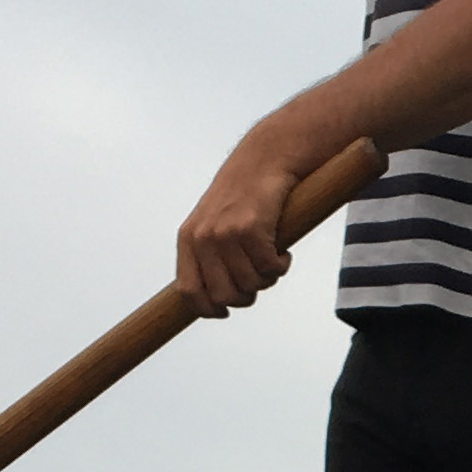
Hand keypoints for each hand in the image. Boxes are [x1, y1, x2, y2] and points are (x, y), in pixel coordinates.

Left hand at [175, 130, 308, 313]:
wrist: (266, 158)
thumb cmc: (244, 194)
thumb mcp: (213, 223)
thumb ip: (209, 256)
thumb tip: (217, 299)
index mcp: (188, 238)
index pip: (188, 291)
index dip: (207, 309)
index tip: (224, 312)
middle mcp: (202, 237)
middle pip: (224, 295)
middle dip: (247, 294)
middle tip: (259, 278)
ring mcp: (225, 233)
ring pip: (251, 284)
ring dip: (268, 276)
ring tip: (271, 257)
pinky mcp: (251, 228)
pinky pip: (270, 268)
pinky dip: (282, 263)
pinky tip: (282, 249)